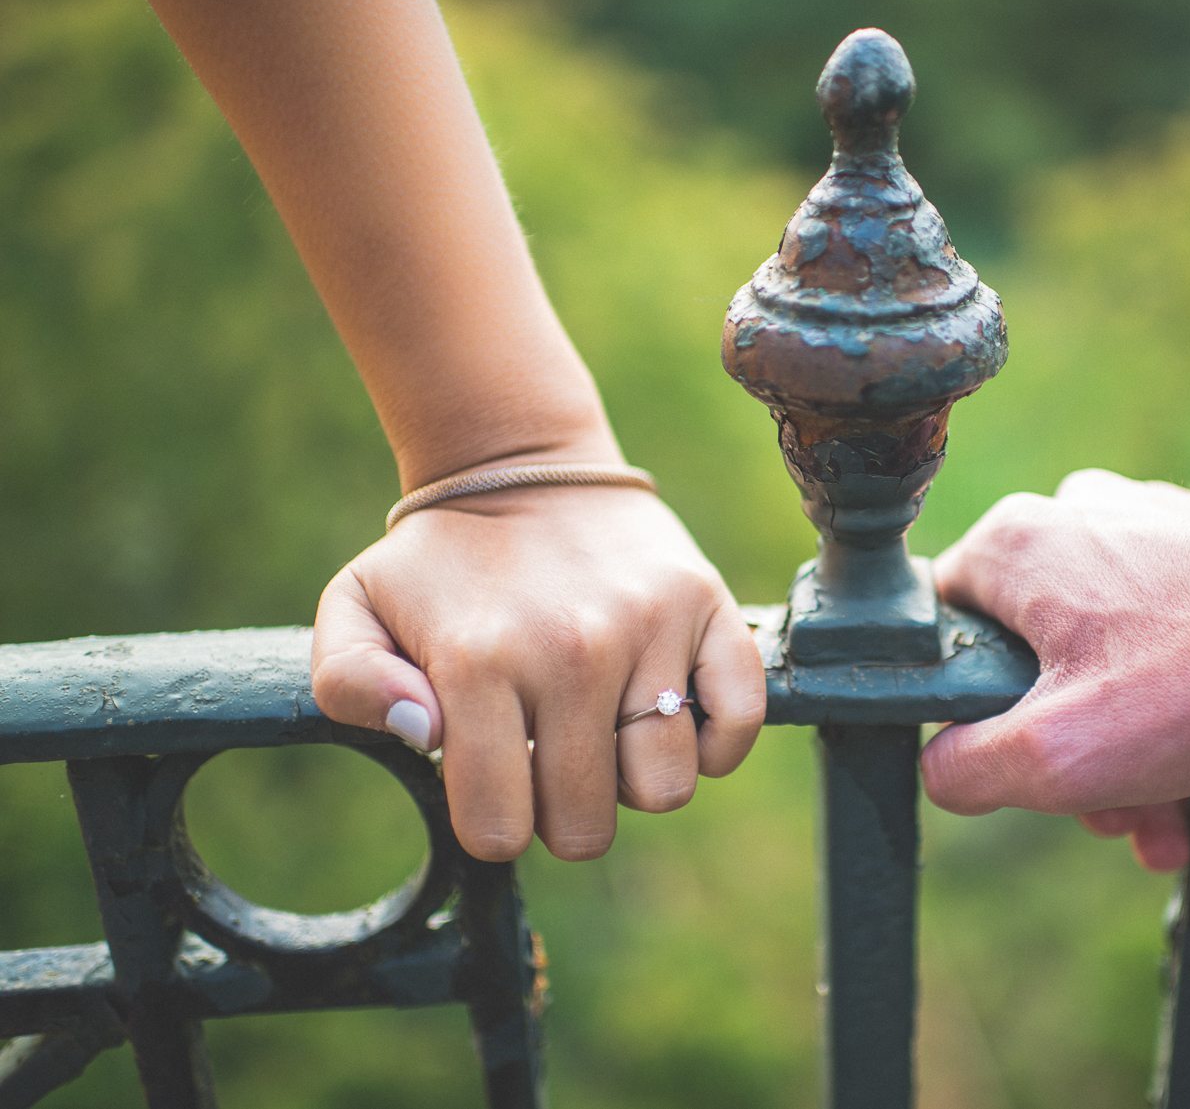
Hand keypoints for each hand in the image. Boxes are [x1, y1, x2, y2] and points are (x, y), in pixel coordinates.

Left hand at [311, 484, 764, 861]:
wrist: (525, 464)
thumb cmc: (440, 561)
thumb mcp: (355, 607)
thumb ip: (349, 683)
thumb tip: (425, 731)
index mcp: (480, 661)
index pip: (499, 828)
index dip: (493, 822)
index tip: (493, 777)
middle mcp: (573, 649)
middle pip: (587, 826)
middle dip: (560, 811)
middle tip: (546, 751)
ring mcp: (652, 628)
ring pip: (667, 787)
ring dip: (634, 779)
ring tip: (603, 728)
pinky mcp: (712, 608)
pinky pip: (737, 724)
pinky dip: (712, 743)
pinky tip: (667, 714)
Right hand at [920, 470, 1189, 871]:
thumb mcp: (1058, 755)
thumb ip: (964, 768)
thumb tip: (940, 767)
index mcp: (1013, 544)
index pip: (934, 636)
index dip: (965, 722)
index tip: (1020, 775)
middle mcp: (1072, 517)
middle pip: (1025, 663)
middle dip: (1066, 759)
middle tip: (1116, 820)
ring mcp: (1145, 529)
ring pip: (1098, 664)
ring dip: (1124, 753)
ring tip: (1170, 821)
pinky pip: (1160, 645)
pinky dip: (1173, 713)